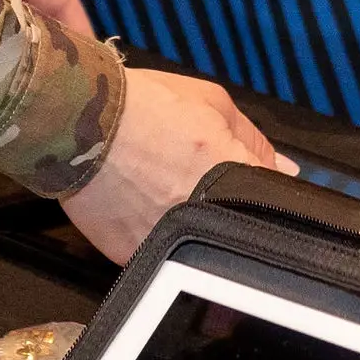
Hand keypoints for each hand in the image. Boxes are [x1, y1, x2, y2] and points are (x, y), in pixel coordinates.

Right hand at [60, 70, 290, 263]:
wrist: (74, 119)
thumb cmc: (143, 106)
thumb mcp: (211, 102)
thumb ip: (253, 138)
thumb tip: (285, 170)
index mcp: (230, 175)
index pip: (271, 202)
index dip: (260, 192)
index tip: (244, 186)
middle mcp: (203, 216)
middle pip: (231, 228)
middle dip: (221, 208)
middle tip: (189, 180)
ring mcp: (166, 243)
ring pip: (192, 247)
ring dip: (186, 224)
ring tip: (159, 190)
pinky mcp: (131, 257)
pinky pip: (153, 254)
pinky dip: (151, 234)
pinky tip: (137, 205)